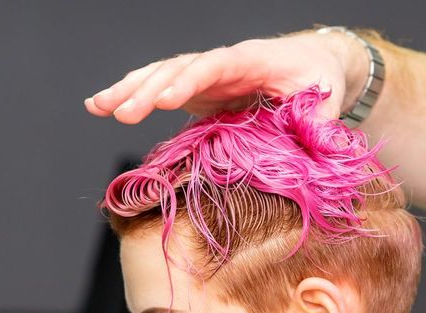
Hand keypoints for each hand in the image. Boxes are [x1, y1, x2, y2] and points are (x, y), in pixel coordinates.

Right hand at [84, 30, 367, 123]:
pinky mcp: (197, 90)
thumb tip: (318, 141)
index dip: (191, 79)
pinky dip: (131, 94)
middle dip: (149, 88)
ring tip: (98, 107)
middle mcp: (222, 63)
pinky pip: (159, 88)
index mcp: (252, 59)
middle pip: (179, 68)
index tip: (168, 98)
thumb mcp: (327, 94)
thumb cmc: (319, 76)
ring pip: (162, 74)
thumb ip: (321, 117)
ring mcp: (206, 76)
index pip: (216, 65)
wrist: (311, 64)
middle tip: (122, 113)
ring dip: (129, 89)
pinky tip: (102, 106)